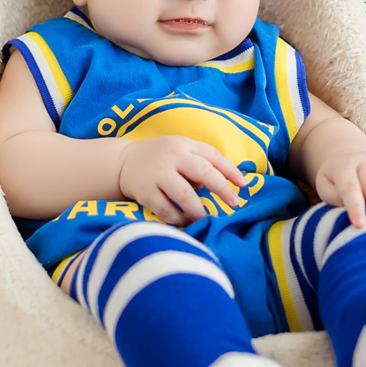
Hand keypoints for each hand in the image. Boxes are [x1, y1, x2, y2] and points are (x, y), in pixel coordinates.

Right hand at [117, 136, 246, 225]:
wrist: (122, 162)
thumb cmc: (160, 158)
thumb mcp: (179, 150)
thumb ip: (199, 162)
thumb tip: (219, 186)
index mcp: (184, 145)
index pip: (213, 155)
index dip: (231, 170)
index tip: (243, 185)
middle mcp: (172, 157)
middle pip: (203, 172)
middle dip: (222, 189)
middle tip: (234, 204)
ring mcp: (157, 174)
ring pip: (184, 194)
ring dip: (199, 210)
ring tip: (205, 219)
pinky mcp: (144, 191)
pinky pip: (165, 209)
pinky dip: (178, 218)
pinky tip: (184, 222)